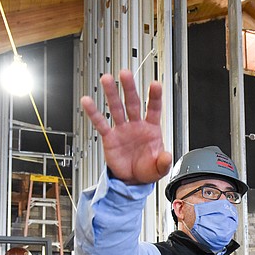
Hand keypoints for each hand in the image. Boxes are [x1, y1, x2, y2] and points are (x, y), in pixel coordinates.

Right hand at [81, 70, 172, 184]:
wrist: (132, 180)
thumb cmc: (147, 169)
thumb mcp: (159, 168)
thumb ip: (163, 161)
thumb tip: (167, 156)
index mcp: (151, 129)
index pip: (154, 109)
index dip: (154, 97)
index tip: (155, 84)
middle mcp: (136, 125)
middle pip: (133, 103)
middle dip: (129, 88)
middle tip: (125, 73)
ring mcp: (122, 129)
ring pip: (116, 108)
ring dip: (111, 94)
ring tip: (106, 79)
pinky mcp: (110, 137)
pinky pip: (101, 123)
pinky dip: (93, 113)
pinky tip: (87, 101)